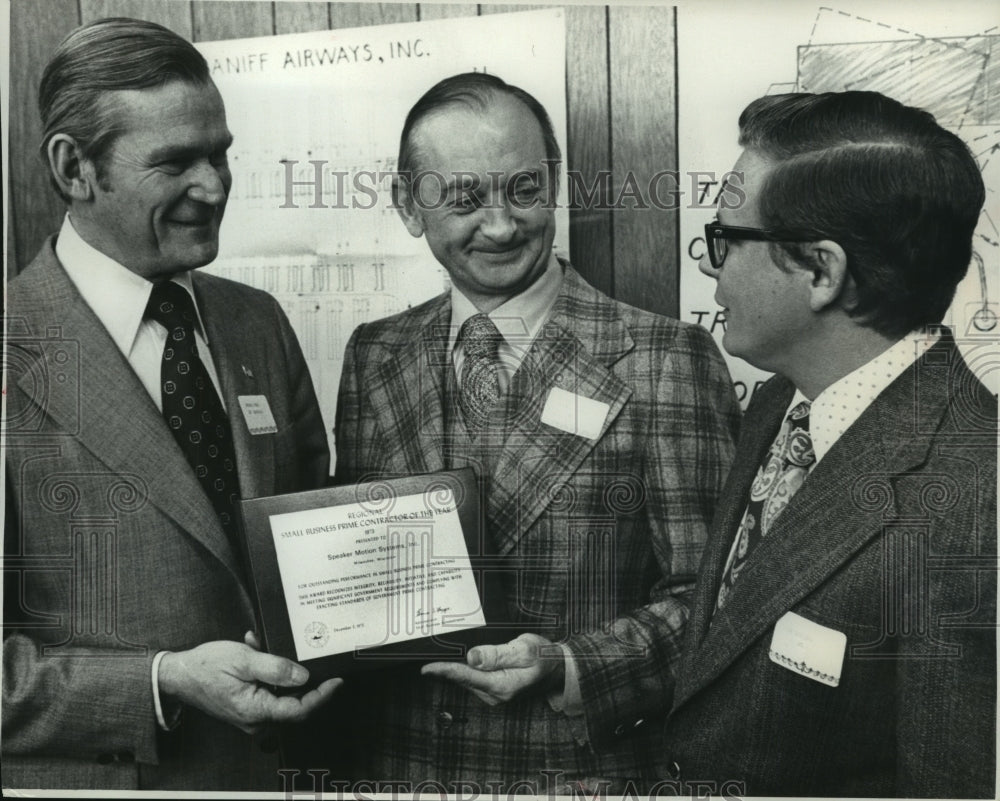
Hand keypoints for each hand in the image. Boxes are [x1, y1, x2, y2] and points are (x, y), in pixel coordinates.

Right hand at [158, 633, 341, 733]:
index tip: (337, 681)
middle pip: (295, 705)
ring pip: (282, 695)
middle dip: (300, 677)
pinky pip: (268, 693)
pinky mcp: (248, 708)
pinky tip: (256, 651)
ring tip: (262, 646)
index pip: (300, 709)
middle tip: (302, 653)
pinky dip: (268, 673)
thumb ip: (276, 668)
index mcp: (256, 710)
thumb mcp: (244, 660)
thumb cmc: (205, 667)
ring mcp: (251, 716)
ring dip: (280, 671)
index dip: (323, 695)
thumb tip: (304, 676)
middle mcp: (256, 720)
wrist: (177, 675)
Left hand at [420, 633, 564, 705]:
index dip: (444, 670)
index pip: (466, 676)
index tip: (426, 668)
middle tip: (429, 651)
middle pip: (462, 678)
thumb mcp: (523, 650)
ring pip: (466, 678)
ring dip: (454, 666)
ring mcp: (493, 694)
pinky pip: (473, 678)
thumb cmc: (543, 657)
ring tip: (440, 652)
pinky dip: (464, 669)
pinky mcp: (493, 690)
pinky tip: (459, 658)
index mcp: (501, 686)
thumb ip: (497, 654)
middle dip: (446, 665)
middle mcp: (494, 695)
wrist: (558, 669)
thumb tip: (471, 657)